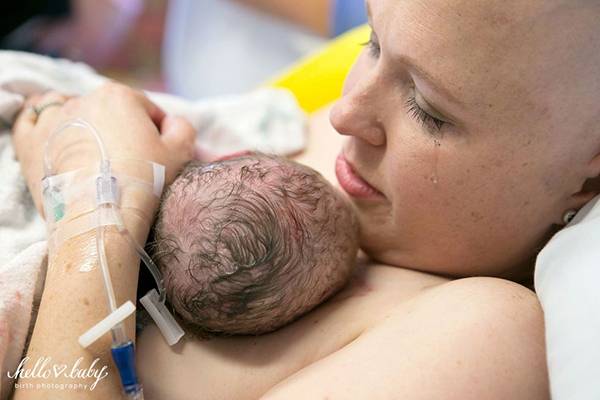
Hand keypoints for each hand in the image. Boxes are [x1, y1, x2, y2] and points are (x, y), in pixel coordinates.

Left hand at [12, 82, 195, 215]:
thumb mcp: (180, 153)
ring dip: (81, 122)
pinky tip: (53, 135)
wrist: (103, 214)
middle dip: (119, 129)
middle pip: (109, 110)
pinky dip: (40, 123)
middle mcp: (83, 100)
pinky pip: (29, 120)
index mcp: (120, 96)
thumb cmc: (143, 181)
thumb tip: (173, 124)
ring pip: (69, 110)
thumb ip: (183, 128)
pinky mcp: (30, 142)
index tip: (157, 152)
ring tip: (91, 149)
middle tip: (128, 159)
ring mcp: (53, 119)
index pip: (145, 108)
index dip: (156, 130)